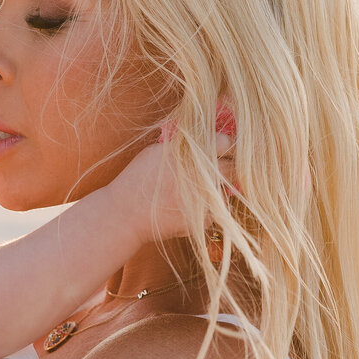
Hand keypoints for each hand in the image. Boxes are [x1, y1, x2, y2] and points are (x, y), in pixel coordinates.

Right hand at [119, 123, 237, 243]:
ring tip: (190, 195)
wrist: (124, 214)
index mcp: (189, 152)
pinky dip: (204, 212)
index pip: (226, 143)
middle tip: (220, 172)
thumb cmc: (137, 179)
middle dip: (229, 169)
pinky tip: (183, 210)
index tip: (229, 149)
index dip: (230, 145)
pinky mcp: (203, 219)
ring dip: (214, 192)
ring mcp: (204, 197)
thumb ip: (183, 145)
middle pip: (233, 168)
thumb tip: (205, 140)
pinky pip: (213, 212)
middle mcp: (201, 173)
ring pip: (224, 193)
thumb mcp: (156, 151)